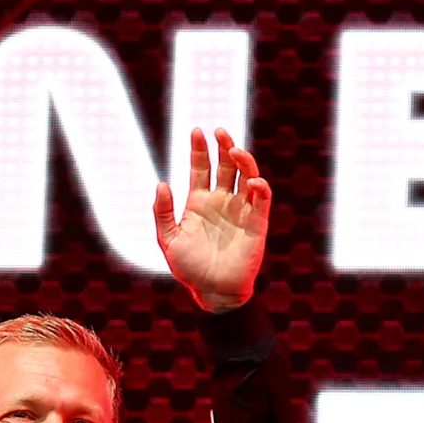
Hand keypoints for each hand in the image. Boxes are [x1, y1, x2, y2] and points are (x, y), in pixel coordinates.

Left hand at [153, 127, 270, 311]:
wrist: (212, 292)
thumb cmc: (189, 268)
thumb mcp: (167, 238)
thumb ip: (162, 211)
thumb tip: (161, 183)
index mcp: (199, 202)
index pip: (201, 167)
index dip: (199, 149)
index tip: (196, 131)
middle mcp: (222, 201)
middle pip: (226, 166)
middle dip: (224, 146)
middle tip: (219, 131)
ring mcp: (240, 210)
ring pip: (246, 176)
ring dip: (243, 161)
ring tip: (234, 150)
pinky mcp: (257, 224)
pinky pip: (262, 200)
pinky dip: (260, 188)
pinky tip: (251, 181)